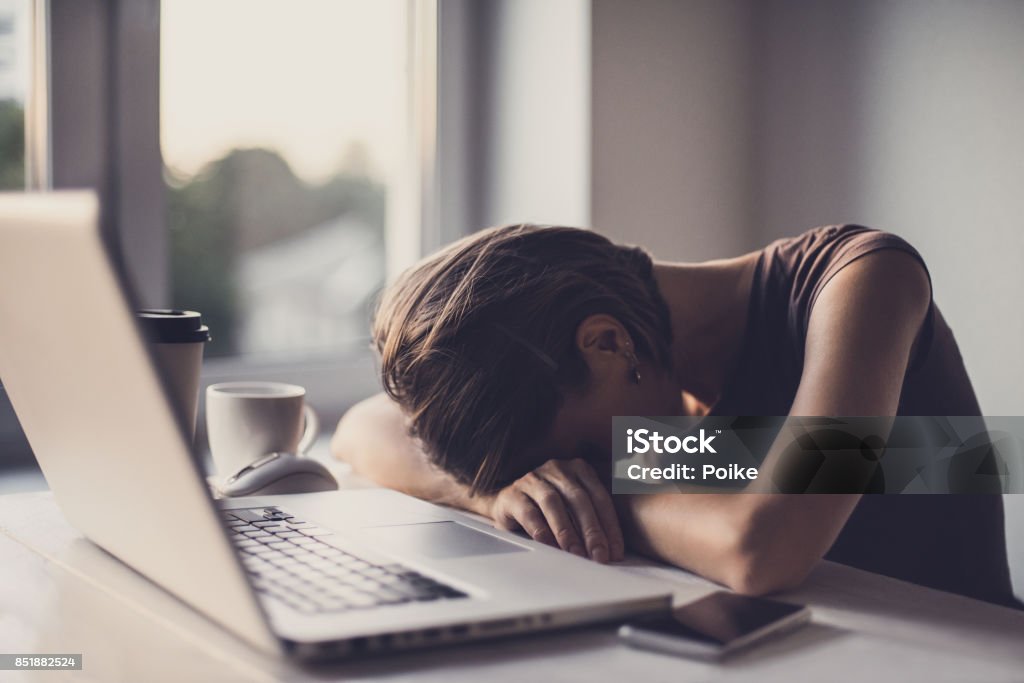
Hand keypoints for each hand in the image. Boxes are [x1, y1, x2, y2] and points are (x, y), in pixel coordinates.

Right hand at [485, 458, 624, 562]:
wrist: (508, 503)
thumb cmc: (548, 509)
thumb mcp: (574, 508)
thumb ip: (593, 520)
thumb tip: (613, 551)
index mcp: (578, 469)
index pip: (600, 497)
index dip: (610, 526)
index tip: (615, 552)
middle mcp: (557, 469)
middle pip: (579, 499)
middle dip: (592, 530)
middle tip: (599, 555)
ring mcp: (533, 479)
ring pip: (553, 503)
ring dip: (567, 531)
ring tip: (576, 553)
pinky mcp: (512, 494)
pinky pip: (528, 512)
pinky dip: (541, 530)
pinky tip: (550, 545)